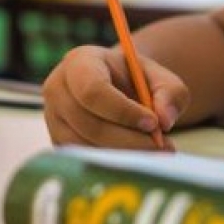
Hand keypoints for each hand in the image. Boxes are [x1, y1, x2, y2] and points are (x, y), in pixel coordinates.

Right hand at [43, 45, 189, 150]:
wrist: (118, 88)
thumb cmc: (137, 80)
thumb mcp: (159, 77)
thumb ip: (170, 92)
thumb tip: (165, 120)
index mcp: (79, 62)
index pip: (93, 90)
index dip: (123, 111)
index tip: (153, 123)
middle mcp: (58, 89)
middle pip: (88, 123)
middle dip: (128, 139)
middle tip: (161, 147)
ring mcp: (53, 118)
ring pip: (86, 146)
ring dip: (124, 154)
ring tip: (155, 151)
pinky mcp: (58, 141)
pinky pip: (84, 158)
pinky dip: (113, 161)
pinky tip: (136, 156)